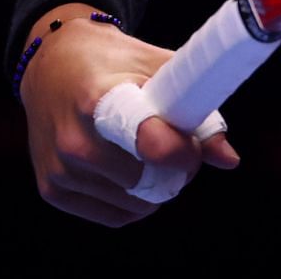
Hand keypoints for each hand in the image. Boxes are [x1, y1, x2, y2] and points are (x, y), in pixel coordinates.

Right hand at [20, 3, 240, 224]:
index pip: (148, 141)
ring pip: (135, 203)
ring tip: (157, 156)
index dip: (182, 150)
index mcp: (99, 100)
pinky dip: (136, 202)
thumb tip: (230, 160)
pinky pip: (115, 216)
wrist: (53, 65)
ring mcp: (59, 169)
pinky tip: (138, 174)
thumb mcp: (160, 69)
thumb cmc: (117, 64)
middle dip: (178, 170)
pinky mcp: (51, 190)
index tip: (193, 144)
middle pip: (146, 180)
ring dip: (159, 188)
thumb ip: (197, 110)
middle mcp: (73, 140)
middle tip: (182, 148)